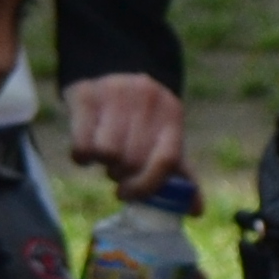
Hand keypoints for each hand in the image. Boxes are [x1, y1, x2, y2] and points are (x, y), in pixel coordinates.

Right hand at [64, 72, 189, 195]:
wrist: (113, 67)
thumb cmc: (140, 115)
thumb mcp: (163, 135)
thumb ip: (178, 172)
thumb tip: (196, 211)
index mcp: (172, 115)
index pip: (167, 160)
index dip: (148, 184)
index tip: (130, 194)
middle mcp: (148, 102)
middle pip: (133, 160)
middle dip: (121, 175)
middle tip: (116, 172)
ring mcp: (116, 96)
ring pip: (107, 152)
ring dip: (102, 164)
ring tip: (103, 159)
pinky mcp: (86, 96)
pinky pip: (82, 142)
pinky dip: (81, 157)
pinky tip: (85, 154)